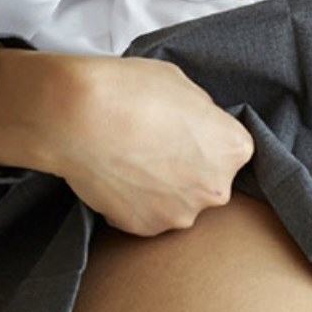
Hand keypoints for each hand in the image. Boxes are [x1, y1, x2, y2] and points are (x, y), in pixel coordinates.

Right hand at [49, 55, 255, 236]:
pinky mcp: (144, 228)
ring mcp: (179, 213)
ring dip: (160, 188)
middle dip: (187, 168)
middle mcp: (215, 188)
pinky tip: (116, 176)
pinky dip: (133, 201)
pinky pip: (145, 215)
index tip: (181, 129)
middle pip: (208, 181)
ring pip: (177, 202)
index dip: (204, 137)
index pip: (231, 149)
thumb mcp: (182, 84)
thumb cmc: (130, 91)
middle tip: (153, 146)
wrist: (78, 117)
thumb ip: (201, 113)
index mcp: (233, 149)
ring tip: (130, 161)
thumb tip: (198, 125)